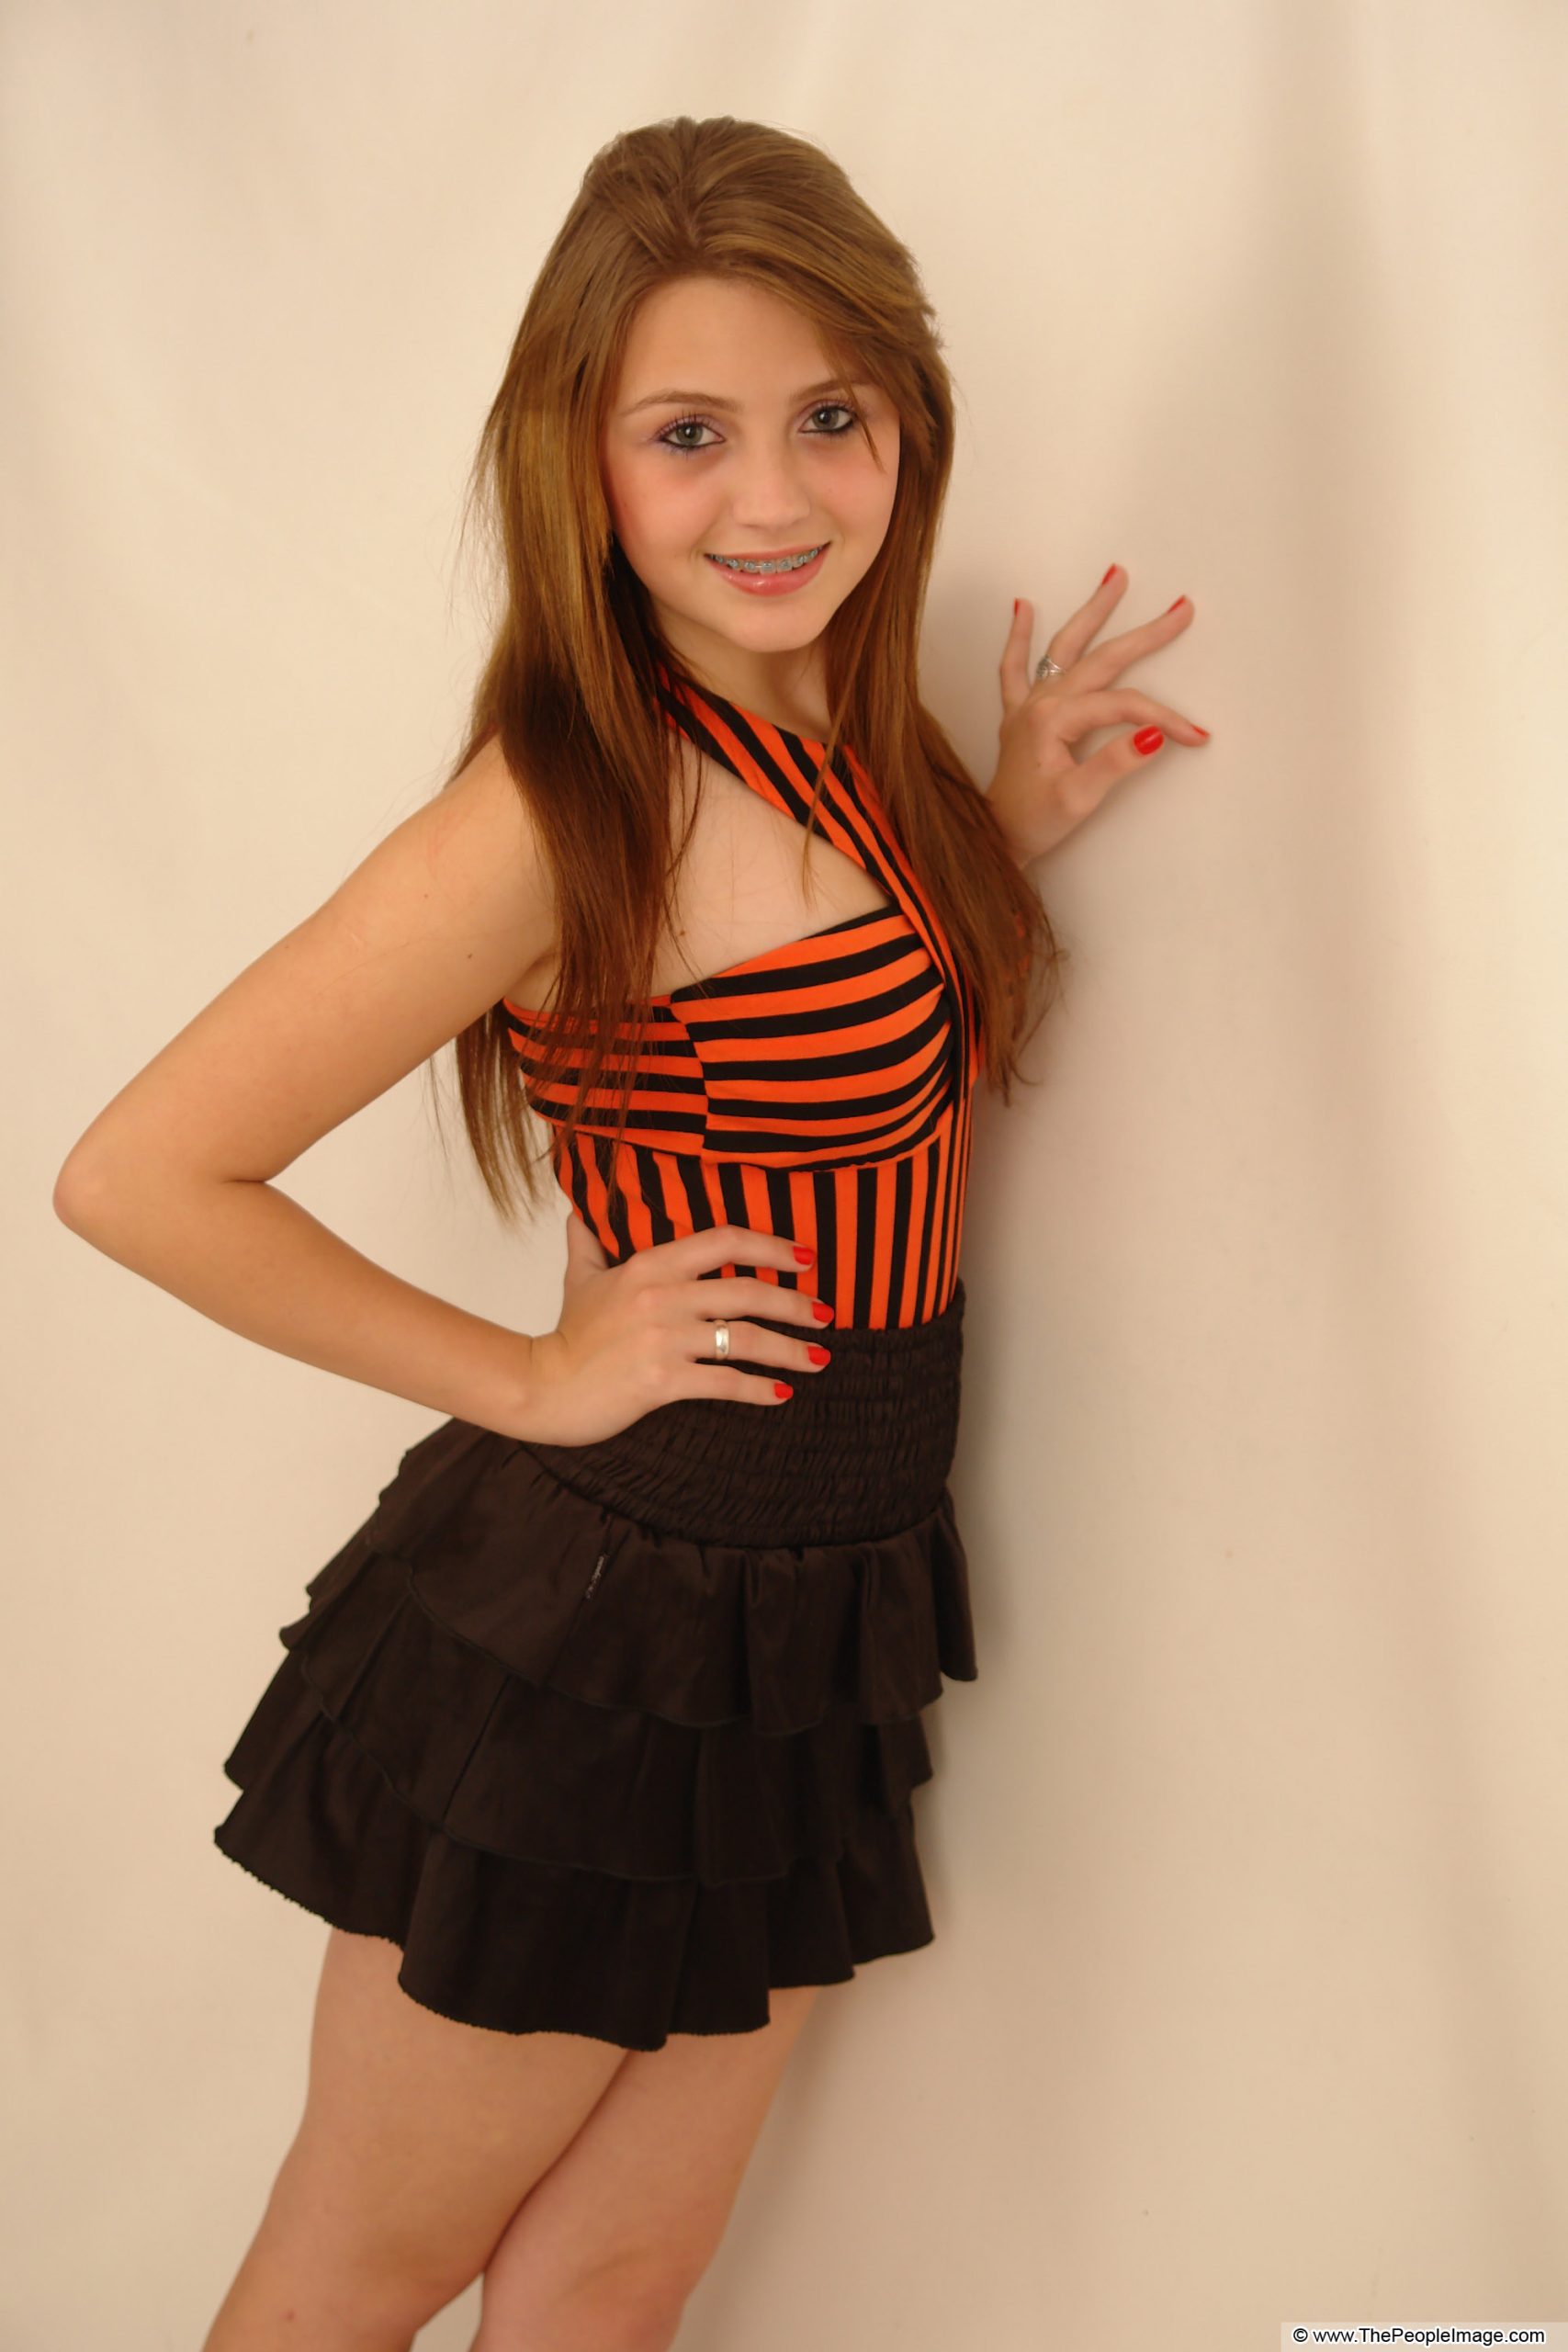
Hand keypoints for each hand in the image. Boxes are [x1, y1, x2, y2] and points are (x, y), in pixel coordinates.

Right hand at [513, 1213, 834, 1445]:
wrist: (541, 1387)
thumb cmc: (567, 1336)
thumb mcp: (578, 1279)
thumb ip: (587, 1243)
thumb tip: (579, 1211)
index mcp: (650, 1266)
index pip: (725, 1241)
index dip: (771, 1246)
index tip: (805, 1257)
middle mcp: (662, 1297)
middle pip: (748, 1292)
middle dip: (796, 1303)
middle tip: (826, 1314)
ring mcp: (663, 1339)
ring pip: (745, 1339)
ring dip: (790, 1349)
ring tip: (820, 1359)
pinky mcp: (662, 1381)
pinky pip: (725, 1382)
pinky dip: (760, 1389)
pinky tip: (782, 1394)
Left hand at [988, 567, 1209, 862]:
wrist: (995, 837)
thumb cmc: (1034, 822)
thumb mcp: (1079, 800)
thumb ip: (1115, 764)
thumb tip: (1154, 736)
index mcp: (1055, 719)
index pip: (1124, 706)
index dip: (1163, 718)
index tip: (1195, 735)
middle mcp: (1040, 702)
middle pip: (1102, 659)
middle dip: (1145, 634)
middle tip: (1181, 608)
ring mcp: (1027, 705)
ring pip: (1063, 648)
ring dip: (1091, 613)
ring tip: (1114, 576)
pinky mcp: (1019, 715)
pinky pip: (1014, 668)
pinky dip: (1019, 637)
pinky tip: (1023, 607)